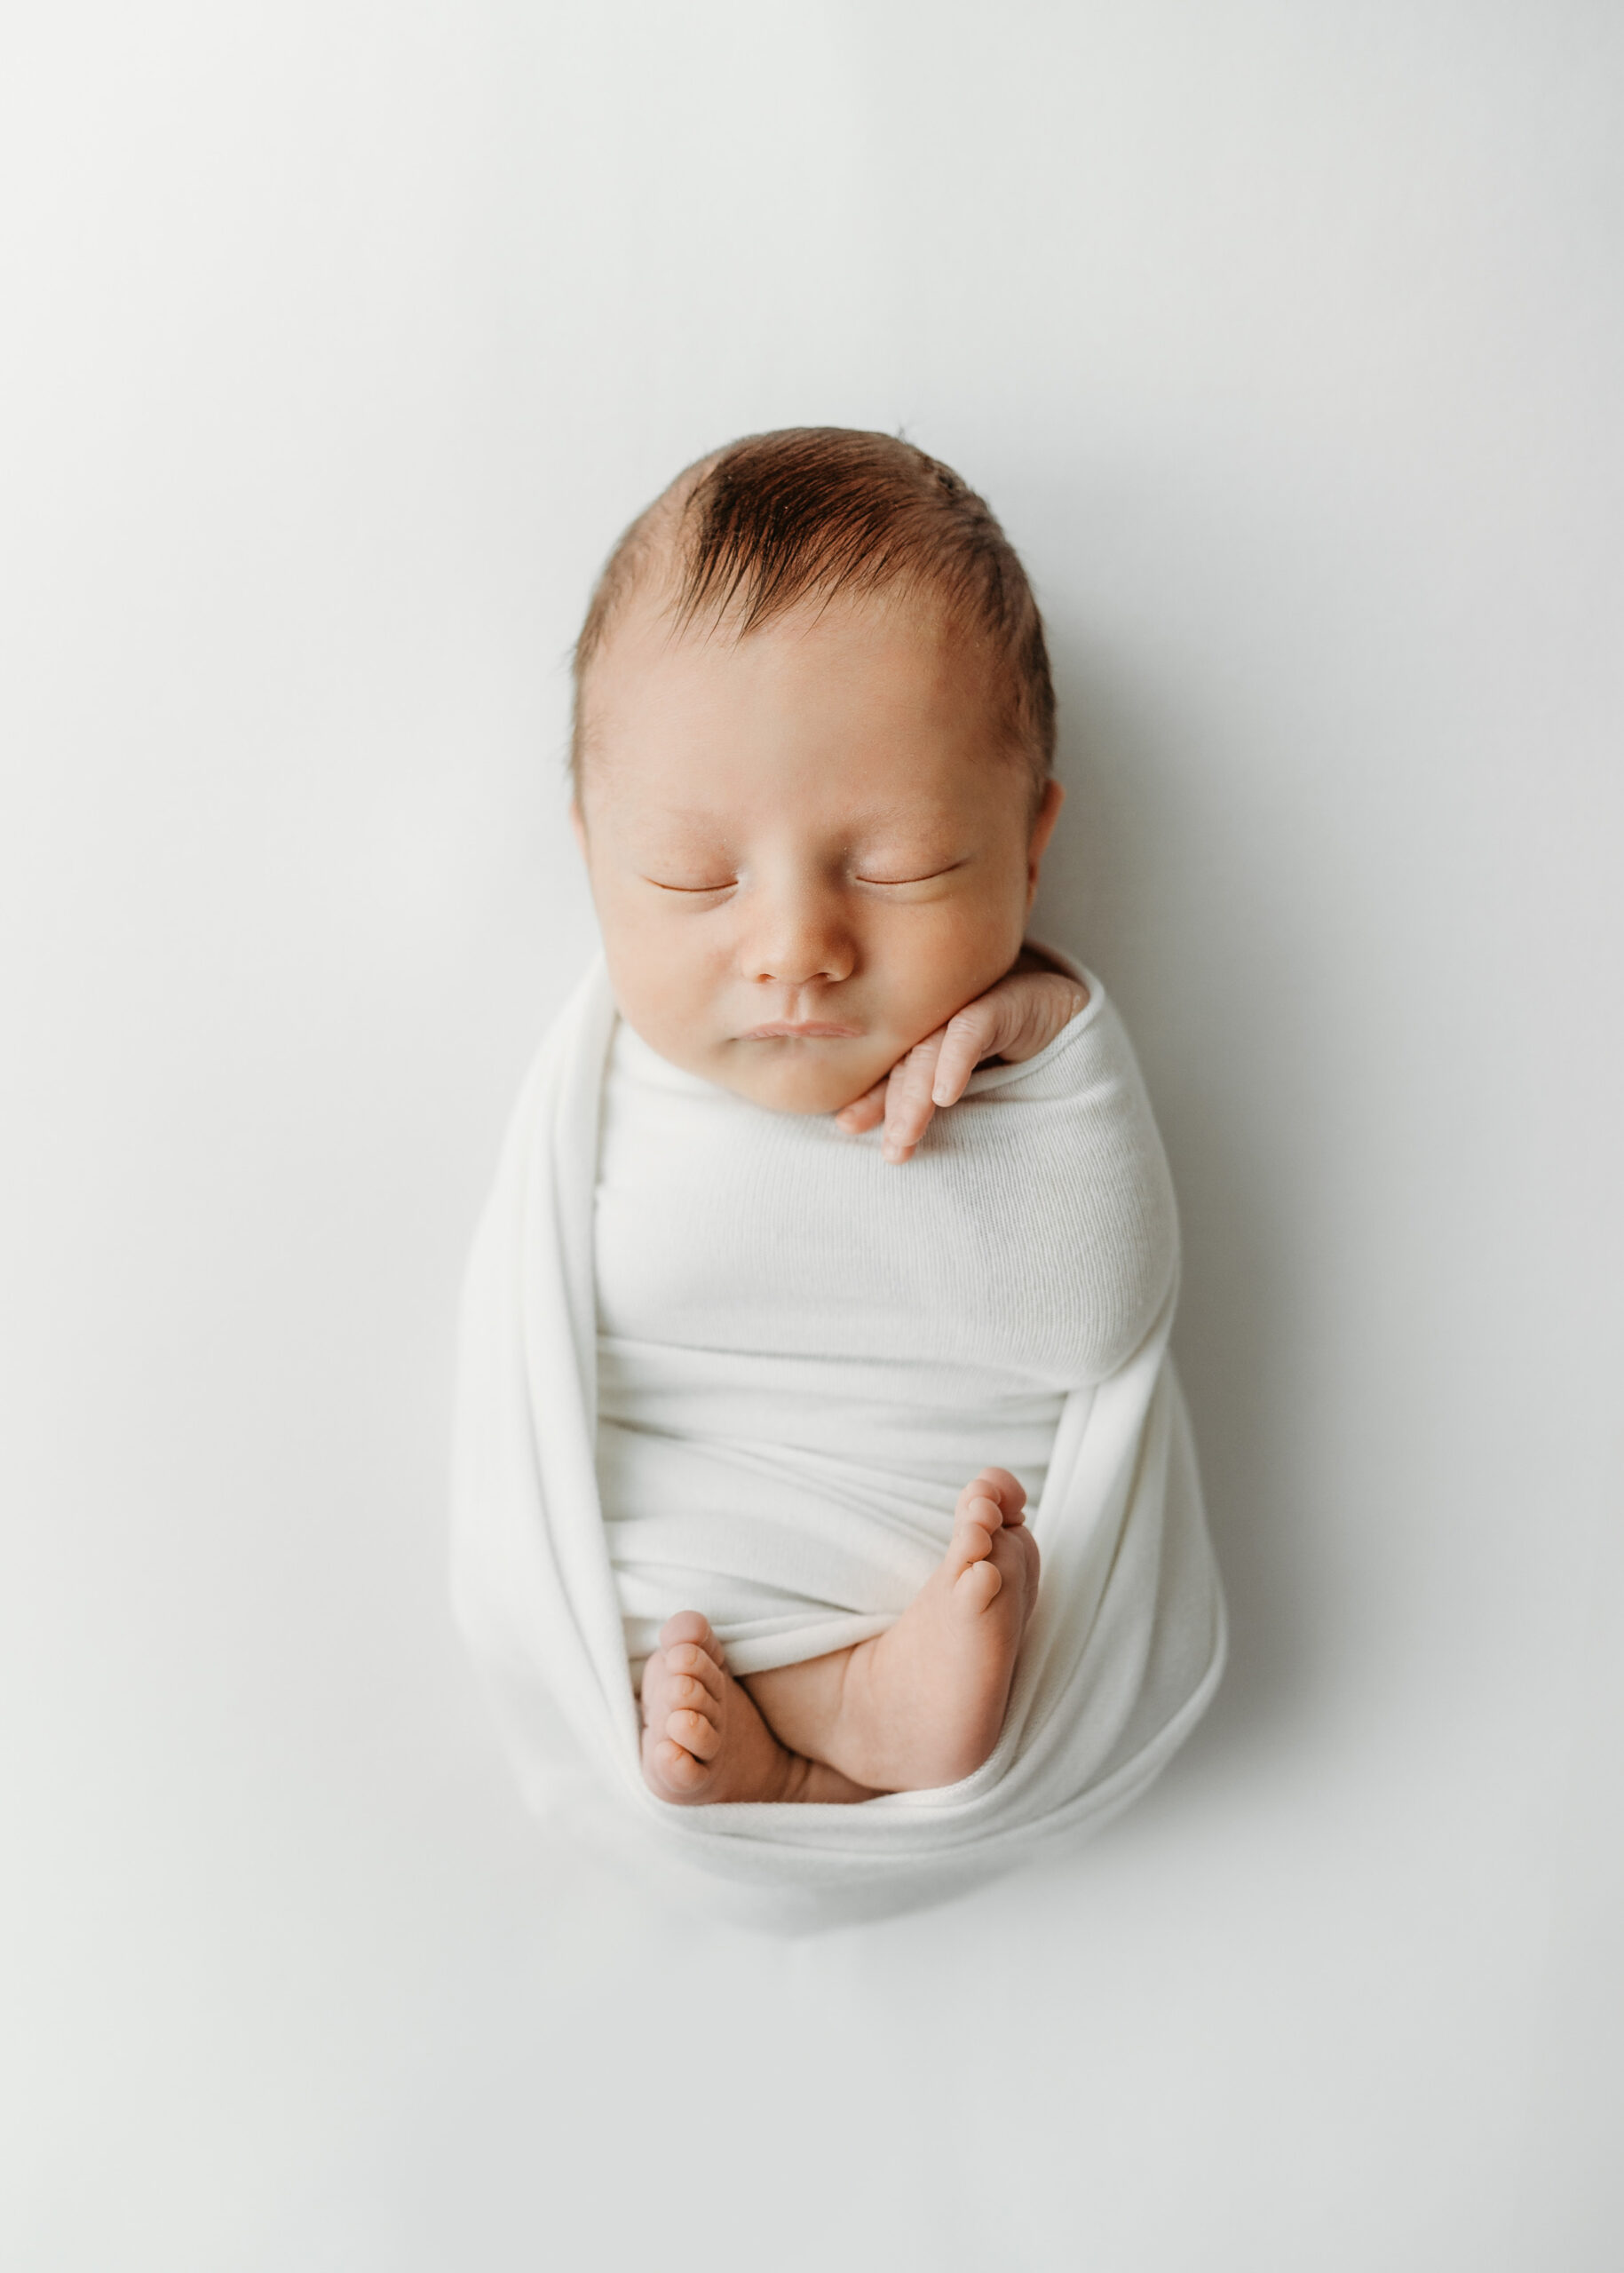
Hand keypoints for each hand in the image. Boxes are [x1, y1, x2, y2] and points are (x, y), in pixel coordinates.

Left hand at [835, 963, 1088, 1163]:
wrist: (1083, 1028)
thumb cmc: (1027, 1066)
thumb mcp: (978, 1095)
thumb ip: (933, 1106)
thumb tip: (872, 1138)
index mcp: (933, 1033)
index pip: (895, 1067)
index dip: (872, 1097)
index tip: (849, 1126)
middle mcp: (946, 1015)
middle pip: (909, 1059)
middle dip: (893, 1104)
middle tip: (891, 1147)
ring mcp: (974, 1003)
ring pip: (933, 1047)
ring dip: (915, 1094)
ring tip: (906, 1134)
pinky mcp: (1008, 998)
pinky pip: (972, 1028)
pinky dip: (955, 1060)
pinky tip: (946, 1094)